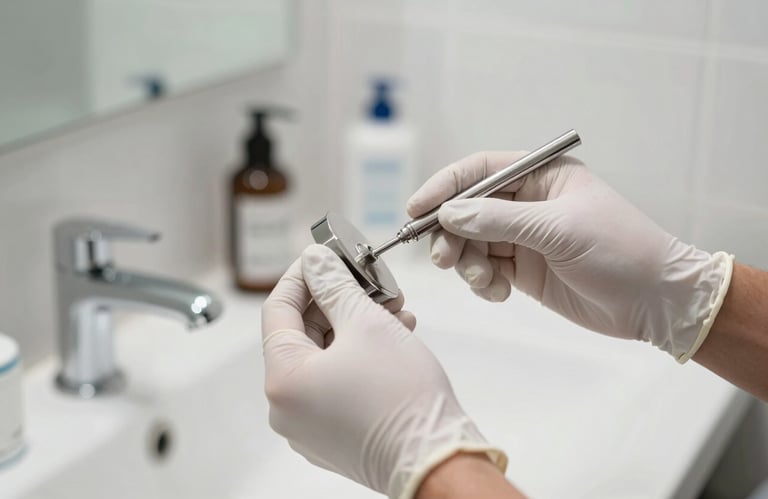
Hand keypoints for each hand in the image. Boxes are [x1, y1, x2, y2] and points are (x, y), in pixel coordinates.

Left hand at [261, 244, 506, 498]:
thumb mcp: (366, 323)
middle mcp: (287, 408)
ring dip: (355, 327)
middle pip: (302, 334)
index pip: (278, 309)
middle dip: (338, 301)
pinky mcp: (334, 435)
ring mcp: (309, 426)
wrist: (438, 460)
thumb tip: (316, 262)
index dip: (302, 275)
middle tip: (367, 281)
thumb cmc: (403, 400)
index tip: (323, 257)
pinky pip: (336, 382)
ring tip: (393, 310)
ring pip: (324, 358)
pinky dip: (359, 356)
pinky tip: (392, 338)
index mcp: (283, 380)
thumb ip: (334, 286)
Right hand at [407, 152, 732, 361]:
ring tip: (484, 280)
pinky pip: (485, 270)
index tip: (416, 208)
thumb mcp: (558, 229)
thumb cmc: (619, 250)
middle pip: (467, 210)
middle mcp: (527, 203)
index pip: (479, 171)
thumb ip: (499, 220)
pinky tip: (500, 293)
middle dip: (451, 233)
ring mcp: (524, 238)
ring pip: (471, 243)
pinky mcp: (523, 270)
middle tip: (443, 258)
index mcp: (541, 176)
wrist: (654, 301)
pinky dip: (483, 283)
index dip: (444, 187)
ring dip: (467, 262)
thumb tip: (449, 214)